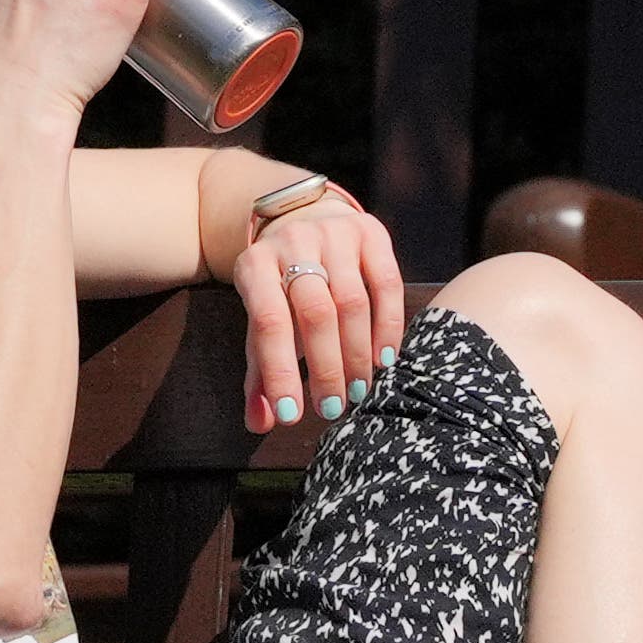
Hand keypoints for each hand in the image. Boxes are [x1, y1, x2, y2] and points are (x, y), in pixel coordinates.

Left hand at [237, 195, 404, 435]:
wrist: (300, 220)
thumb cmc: (280, 288)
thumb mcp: (261, 321)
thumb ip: (260, 372)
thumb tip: (259, 422)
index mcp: (255, 265)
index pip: (269, 323)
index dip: (280, 370)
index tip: (292, 414)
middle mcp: (293, 242)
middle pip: (316, 313)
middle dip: (326, 368)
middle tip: (333, 408)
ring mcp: (334, 234)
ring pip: (353, 301)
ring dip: (358, 354)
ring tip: (357, 390)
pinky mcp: (370, 232)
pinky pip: (387, 284)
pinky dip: (388, 327)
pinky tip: (383, 360)